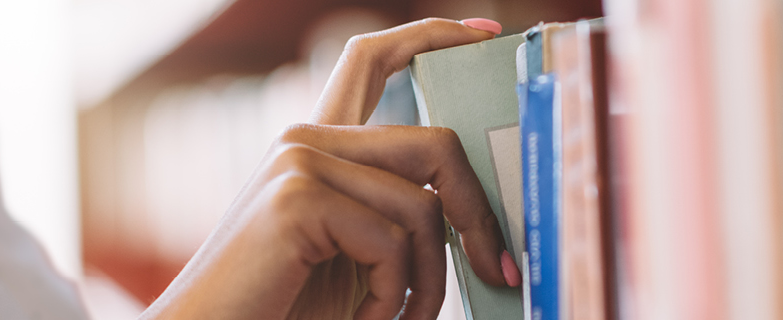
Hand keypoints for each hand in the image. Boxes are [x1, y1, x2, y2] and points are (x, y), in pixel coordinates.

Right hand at [142, 18, 516, 319]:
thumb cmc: (285, 309)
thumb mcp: (354, 255)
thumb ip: (396, 214)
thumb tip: (478, 210)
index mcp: (314, 145)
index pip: (372, 59)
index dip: (432, 35)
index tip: (487, 33)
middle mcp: (304, 140)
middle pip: (434, 145)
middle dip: (479, 213)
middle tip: (498, 270)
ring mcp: (298, 163)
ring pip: (423, 208)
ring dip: (430, 283)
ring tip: (404, 319)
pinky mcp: (297, 199)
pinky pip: (392, 243)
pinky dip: (394, 298)